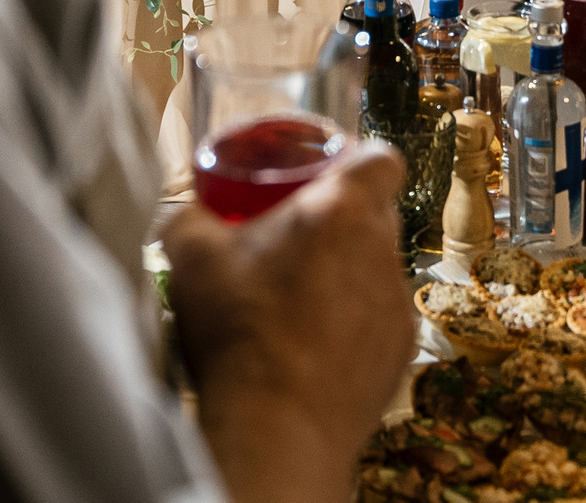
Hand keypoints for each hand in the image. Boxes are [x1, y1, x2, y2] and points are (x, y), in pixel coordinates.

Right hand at [164, 142, 411, 502]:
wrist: (275, 428)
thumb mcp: (189, 257)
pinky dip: (353, 326)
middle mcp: (382, 250)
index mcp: (341, 210)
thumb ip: (187, 216)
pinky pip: (379, 321)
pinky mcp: (401, 352)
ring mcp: (397, 304)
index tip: (331, 176)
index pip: (382, 158)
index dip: (360, 160)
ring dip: (346, 276)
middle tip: (296, 241)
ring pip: (377, 270)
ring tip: (297, 302)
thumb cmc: (237, 334)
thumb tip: (185, 209)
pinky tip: (311, 347)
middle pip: (377, 215)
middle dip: (342, 222)